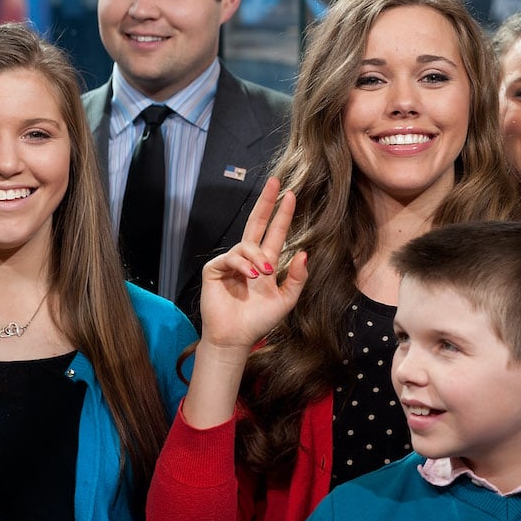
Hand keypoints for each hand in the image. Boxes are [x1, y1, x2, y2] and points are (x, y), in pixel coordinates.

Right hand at [199, 176, 308, 350]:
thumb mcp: (286, 300)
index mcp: (265, 263)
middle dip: (266, 202)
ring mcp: (231, 262)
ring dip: (257, 258)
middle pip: (257, 223)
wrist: (237, 337)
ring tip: (262, 275)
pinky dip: (243, 265)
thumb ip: (297, 278)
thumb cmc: (259, 321)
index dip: (282, 214)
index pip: (275, 233)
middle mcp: (248, 259)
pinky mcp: (216, 269)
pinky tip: (249, 277)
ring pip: (246, 245)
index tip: (291, 195)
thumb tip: (304, 253)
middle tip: (275, 183)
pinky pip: (231, 257)